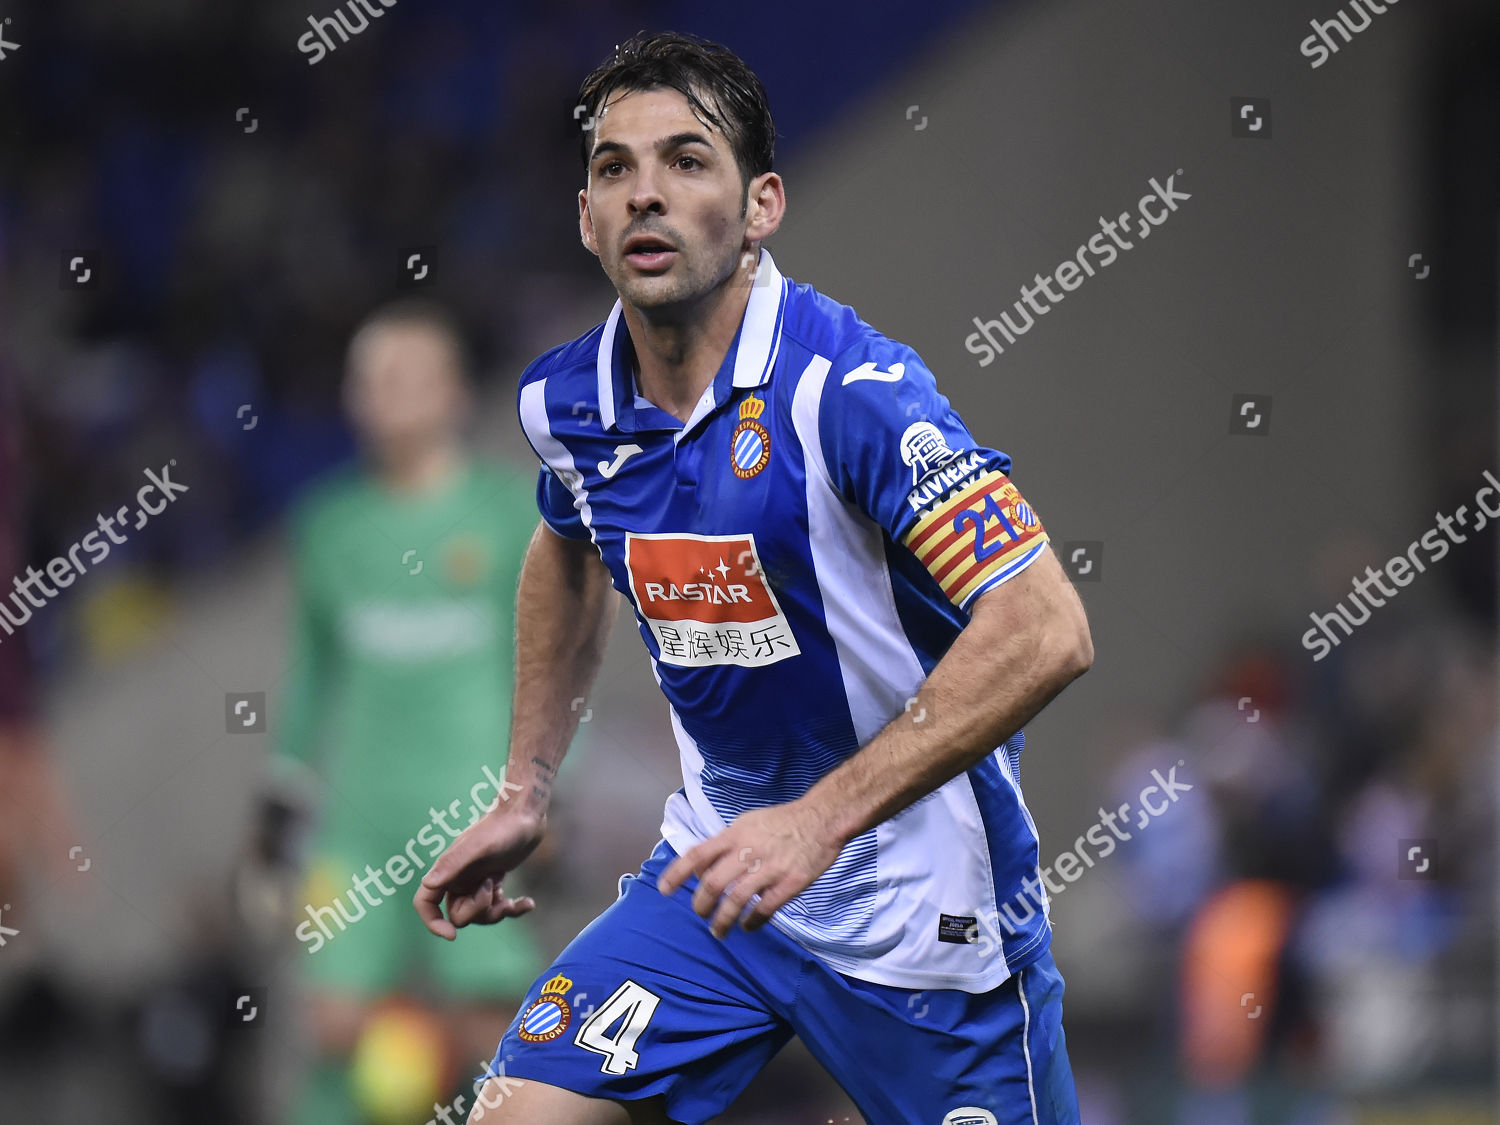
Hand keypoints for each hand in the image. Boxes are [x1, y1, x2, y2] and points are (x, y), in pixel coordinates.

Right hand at [414, 810, 545, 939]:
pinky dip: (513, 908)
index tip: (452, 935)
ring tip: (512, 901)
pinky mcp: (494, 879)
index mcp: (448, 870)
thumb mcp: (478, 846)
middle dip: (478, 910)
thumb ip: (453, 863)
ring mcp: (477, 880)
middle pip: (458, 914)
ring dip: (496, 913)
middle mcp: (459, 878)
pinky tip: (528, 903)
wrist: (525, 813)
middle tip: (493, 887)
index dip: (433, 922)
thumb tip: (429, 883)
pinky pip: (497, 905)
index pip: (426, 902)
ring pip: (479, 914)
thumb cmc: (502, 826)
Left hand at [657, 799, 845, 938]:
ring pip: (736, 900)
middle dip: (701, 905)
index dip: (678, 873)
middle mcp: (748, 850)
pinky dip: (752, 922)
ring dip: (723, 920)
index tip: (664, 890)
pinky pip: (765, 909)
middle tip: (701, 915)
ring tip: (719, 931)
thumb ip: (726, 844)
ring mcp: (770, 867)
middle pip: (713, 882)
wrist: (822, 818)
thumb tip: (703, 868)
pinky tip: (748, 926)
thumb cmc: (782, 822)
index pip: (698, 854)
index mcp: (735, 834)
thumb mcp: (748, 823)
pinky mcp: (791, 882)